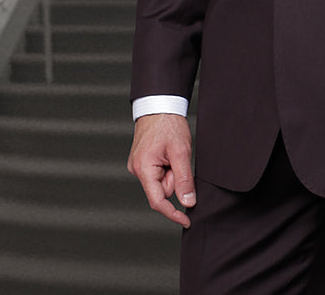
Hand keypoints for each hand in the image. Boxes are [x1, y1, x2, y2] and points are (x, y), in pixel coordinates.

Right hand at [127, 113, 194, 227]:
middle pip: (162, 189)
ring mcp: (138, 165)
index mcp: (143, 169)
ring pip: (162, 181)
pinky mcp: (142, 161)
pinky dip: (167, 166)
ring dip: (172, 171)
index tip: (187, 220)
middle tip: (179, 158)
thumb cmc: (168, 124)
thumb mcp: (181, 152)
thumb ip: (184, 179)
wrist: (159, 105)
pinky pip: (159, 172)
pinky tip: (168, 151)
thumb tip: (187, 202)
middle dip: (175, 179)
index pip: (158, 201)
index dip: (173, 213)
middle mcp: (137, 170)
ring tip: (173, 151)